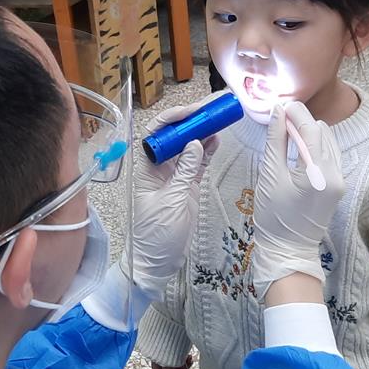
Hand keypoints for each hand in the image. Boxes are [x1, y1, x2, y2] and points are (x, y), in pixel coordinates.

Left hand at [125, 109, 216, 296]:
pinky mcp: (187, 186)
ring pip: (189, 146)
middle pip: (175, 135)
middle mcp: (160, 167)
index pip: (157, 133)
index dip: (173, 119)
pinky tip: (217, 138)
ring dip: (203, 131)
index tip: (192, 112)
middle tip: (214, 106)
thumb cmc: (157, 235)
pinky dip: (207, 150)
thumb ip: (185, 171)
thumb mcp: (173, 201)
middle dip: (193, 119)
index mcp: (147, 168)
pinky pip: (198, 162)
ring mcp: (175, 176)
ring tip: (220, 116)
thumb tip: (194, 143)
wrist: (158, 262)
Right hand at [250, 102, 344, 300]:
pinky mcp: (338, 185)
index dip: (295, 113)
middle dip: (301, 122)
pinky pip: (329, 155)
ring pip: (327, 142)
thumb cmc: (274, 217)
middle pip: (321, 133)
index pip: (311, 130)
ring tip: (286, 132)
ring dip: (308, 133)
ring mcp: (340, 180)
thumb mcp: (270, 176)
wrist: (288, 250)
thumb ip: (275, 141)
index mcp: (318, 174)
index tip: (280, 104)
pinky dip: (314, 147)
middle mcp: (335, 174)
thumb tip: (277, 112)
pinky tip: (298, 148)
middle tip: (279, 117)